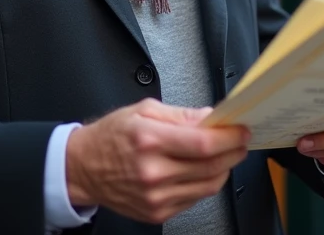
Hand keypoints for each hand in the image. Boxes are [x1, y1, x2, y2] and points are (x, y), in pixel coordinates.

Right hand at [66, 98, 249, 223]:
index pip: (203, 143)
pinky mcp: (157, 212)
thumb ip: (181, 114)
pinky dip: (206, 183)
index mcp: (149, 141)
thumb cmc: (110, 137)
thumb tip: (211, 117)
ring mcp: (155, 197)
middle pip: (211, 166)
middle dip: (233, 152)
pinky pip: (195, 199)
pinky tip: (202, 170)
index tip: (241, 130)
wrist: (83, 168)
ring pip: (208, 185)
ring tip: (223, 154)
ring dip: (224, 169)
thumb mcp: (143, 111)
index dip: (229, 137)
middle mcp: (153, 172)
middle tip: (239, 140)